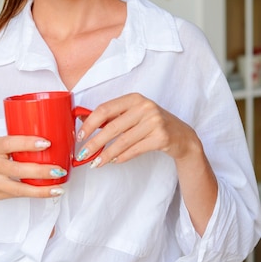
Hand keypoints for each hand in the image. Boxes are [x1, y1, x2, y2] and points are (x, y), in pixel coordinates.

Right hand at [0, 134, 65, 201]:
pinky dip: (34, 193)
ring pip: (19, 187)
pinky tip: (48, 192)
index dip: (28, 143)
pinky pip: (17, 194)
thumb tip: (43, 142)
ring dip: (41, 189)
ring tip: (58, 188)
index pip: (10, 143)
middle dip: (41, 170)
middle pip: (18, 169)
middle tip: (58, 169)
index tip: (46, 142)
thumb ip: (12, 144)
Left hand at [76, 93, 194, 166]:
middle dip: (94, 143)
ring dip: (106, 154)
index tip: (79, 136)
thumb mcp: (132, 114)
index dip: (89, 123)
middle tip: (82, 154)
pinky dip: (121, 157)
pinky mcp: (161, 137)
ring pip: (122, 141)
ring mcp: (155, 122)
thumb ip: (110, 116)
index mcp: (134, 98)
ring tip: (95, 163)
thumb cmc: (151, 123)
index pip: (105, 109)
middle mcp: (145, 107)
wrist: (181, 135)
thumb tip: (81, 118)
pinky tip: (113, 161)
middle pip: (112, 127)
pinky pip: (135, 150)